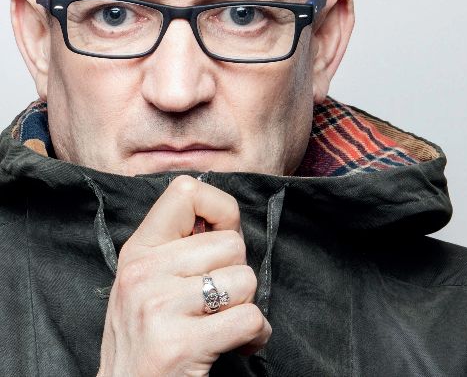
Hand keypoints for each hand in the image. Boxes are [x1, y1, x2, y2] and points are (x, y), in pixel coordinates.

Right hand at [97, 175, 270, 376]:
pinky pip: (249, 318)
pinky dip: (256, 335)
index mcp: (138, 250)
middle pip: (232, 244)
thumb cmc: (148, 337)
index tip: (223, 235)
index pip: (186, 192)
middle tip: (216, 301)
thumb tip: (226, 218)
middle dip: (236, 274)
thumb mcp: (149, 281)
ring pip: (245, 280)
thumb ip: (181, 247)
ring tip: (223, 324)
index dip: (220, 209)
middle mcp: (143, 273)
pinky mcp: (178, 344)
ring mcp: (158, 307)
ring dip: (246, 306)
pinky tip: (238, 345)